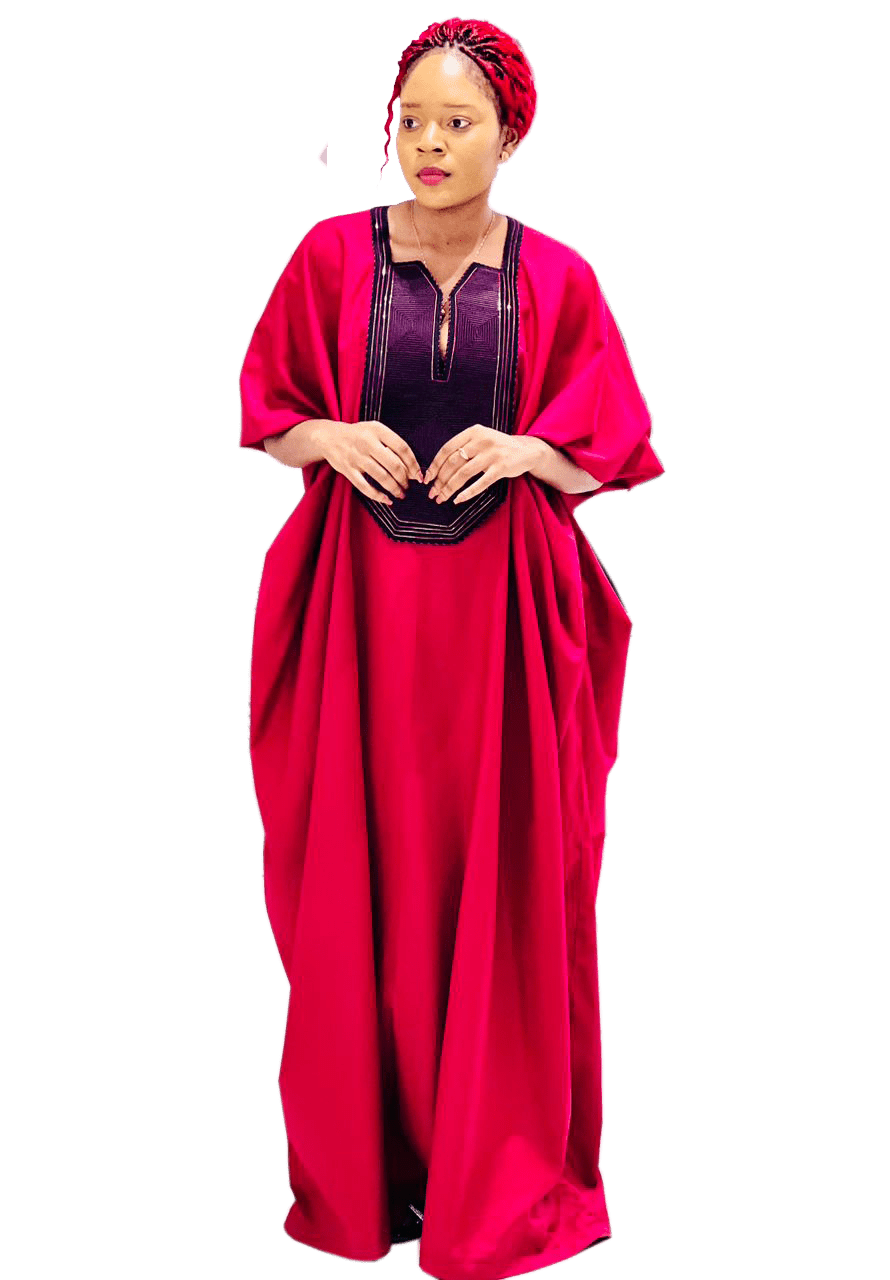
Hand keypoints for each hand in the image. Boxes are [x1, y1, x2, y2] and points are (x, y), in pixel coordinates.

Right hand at [322, 420, 422, 504]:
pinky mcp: (348, 470)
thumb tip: (411, 467)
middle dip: (405, 479)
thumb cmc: (358, 435)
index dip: (413, 464)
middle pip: (394, 465)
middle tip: (408, 486)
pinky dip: (378, 496)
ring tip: (401, 494)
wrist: (329, 437)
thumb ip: (392, 443)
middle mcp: (367, 443)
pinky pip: (365, 487)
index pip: (402, 448)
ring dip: (395, 489)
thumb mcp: (375, 430)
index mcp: (378, 430)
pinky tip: (387, 500)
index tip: (418, 475)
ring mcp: (357, 457)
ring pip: (382, 477)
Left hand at [424, 426, 540, 504]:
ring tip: (442, 498)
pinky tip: (458, 500)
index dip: (435, 465)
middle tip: (432, 493)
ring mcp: (492, 454)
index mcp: (473, 432)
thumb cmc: (499, 447)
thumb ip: (463, 447)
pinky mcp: (502, 468)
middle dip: (440, 480)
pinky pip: (481, 483)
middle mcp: (482, 441)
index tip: (427, 478)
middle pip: (453, 463)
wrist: (527, 450)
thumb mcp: (481, 439)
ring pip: (464, 474)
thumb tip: (439, 468)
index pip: (447, 449)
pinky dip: (467, 493)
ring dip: (450, 488)